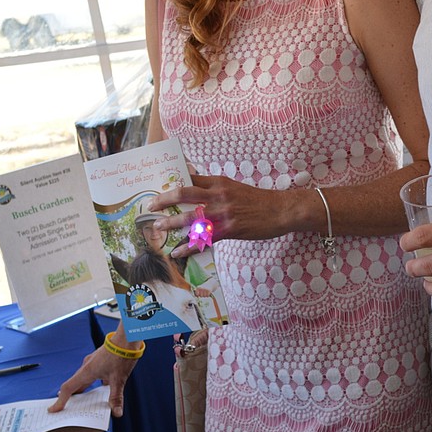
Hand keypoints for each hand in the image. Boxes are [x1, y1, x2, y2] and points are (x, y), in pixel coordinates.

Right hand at [49, 344, 139, 418]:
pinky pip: (92, 373)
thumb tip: (117, 413)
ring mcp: (93, 361)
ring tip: (82, 400)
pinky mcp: (100, 359)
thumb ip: (116, 397)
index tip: (54, 409)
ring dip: (82, 389)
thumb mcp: (119, 379)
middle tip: (66, 408)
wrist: (127, 337)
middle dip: (70, 397)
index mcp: (87, 371)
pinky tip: (102, 386)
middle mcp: (87, 366)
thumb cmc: (121, 354)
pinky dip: (93, 382)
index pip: (68, 388)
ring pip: (84, 378)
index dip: (60, 400)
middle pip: (74, 384)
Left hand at [147, 174, 291, 252]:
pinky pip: (203, 239)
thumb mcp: (236, 188)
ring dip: (171, 223)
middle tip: (150, 206)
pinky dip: (188, 246)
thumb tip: (196, 189)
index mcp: (220, 182)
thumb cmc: (259, 200)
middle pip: (183, 194)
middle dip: (163, 200)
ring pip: (190, 217)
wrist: (281, 210)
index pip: (190, 179)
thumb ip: (216, 189)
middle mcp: (218, 195)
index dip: (172, 183)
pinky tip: (178, 252)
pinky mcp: (230, 229)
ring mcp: (223, 213)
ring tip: (157, 227)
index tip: (158, 188)